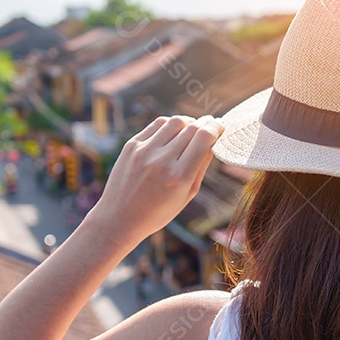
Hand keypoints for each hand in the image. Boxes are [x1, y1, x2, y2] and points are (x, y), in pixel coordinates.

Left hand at [89, 115, 224, 241]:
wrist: (118, 218)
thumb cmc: (157, 212)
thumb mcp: (187, 195)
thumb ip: (201, 166)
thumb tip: (214, 140)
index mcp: (179, 177)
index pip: (204, 138)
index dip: (216, 128)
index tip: (221, 127)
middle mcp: (161, 161)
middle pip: (192, 127)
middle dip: (205, 125)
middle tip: (210, 127)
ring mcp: (144, 151)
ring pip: (175, 121)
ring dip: (188, 123)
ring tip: (191, 130)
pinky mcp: (132, 145)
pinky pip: (157, 124)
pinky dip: (170, 125)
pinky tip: (173, 133)